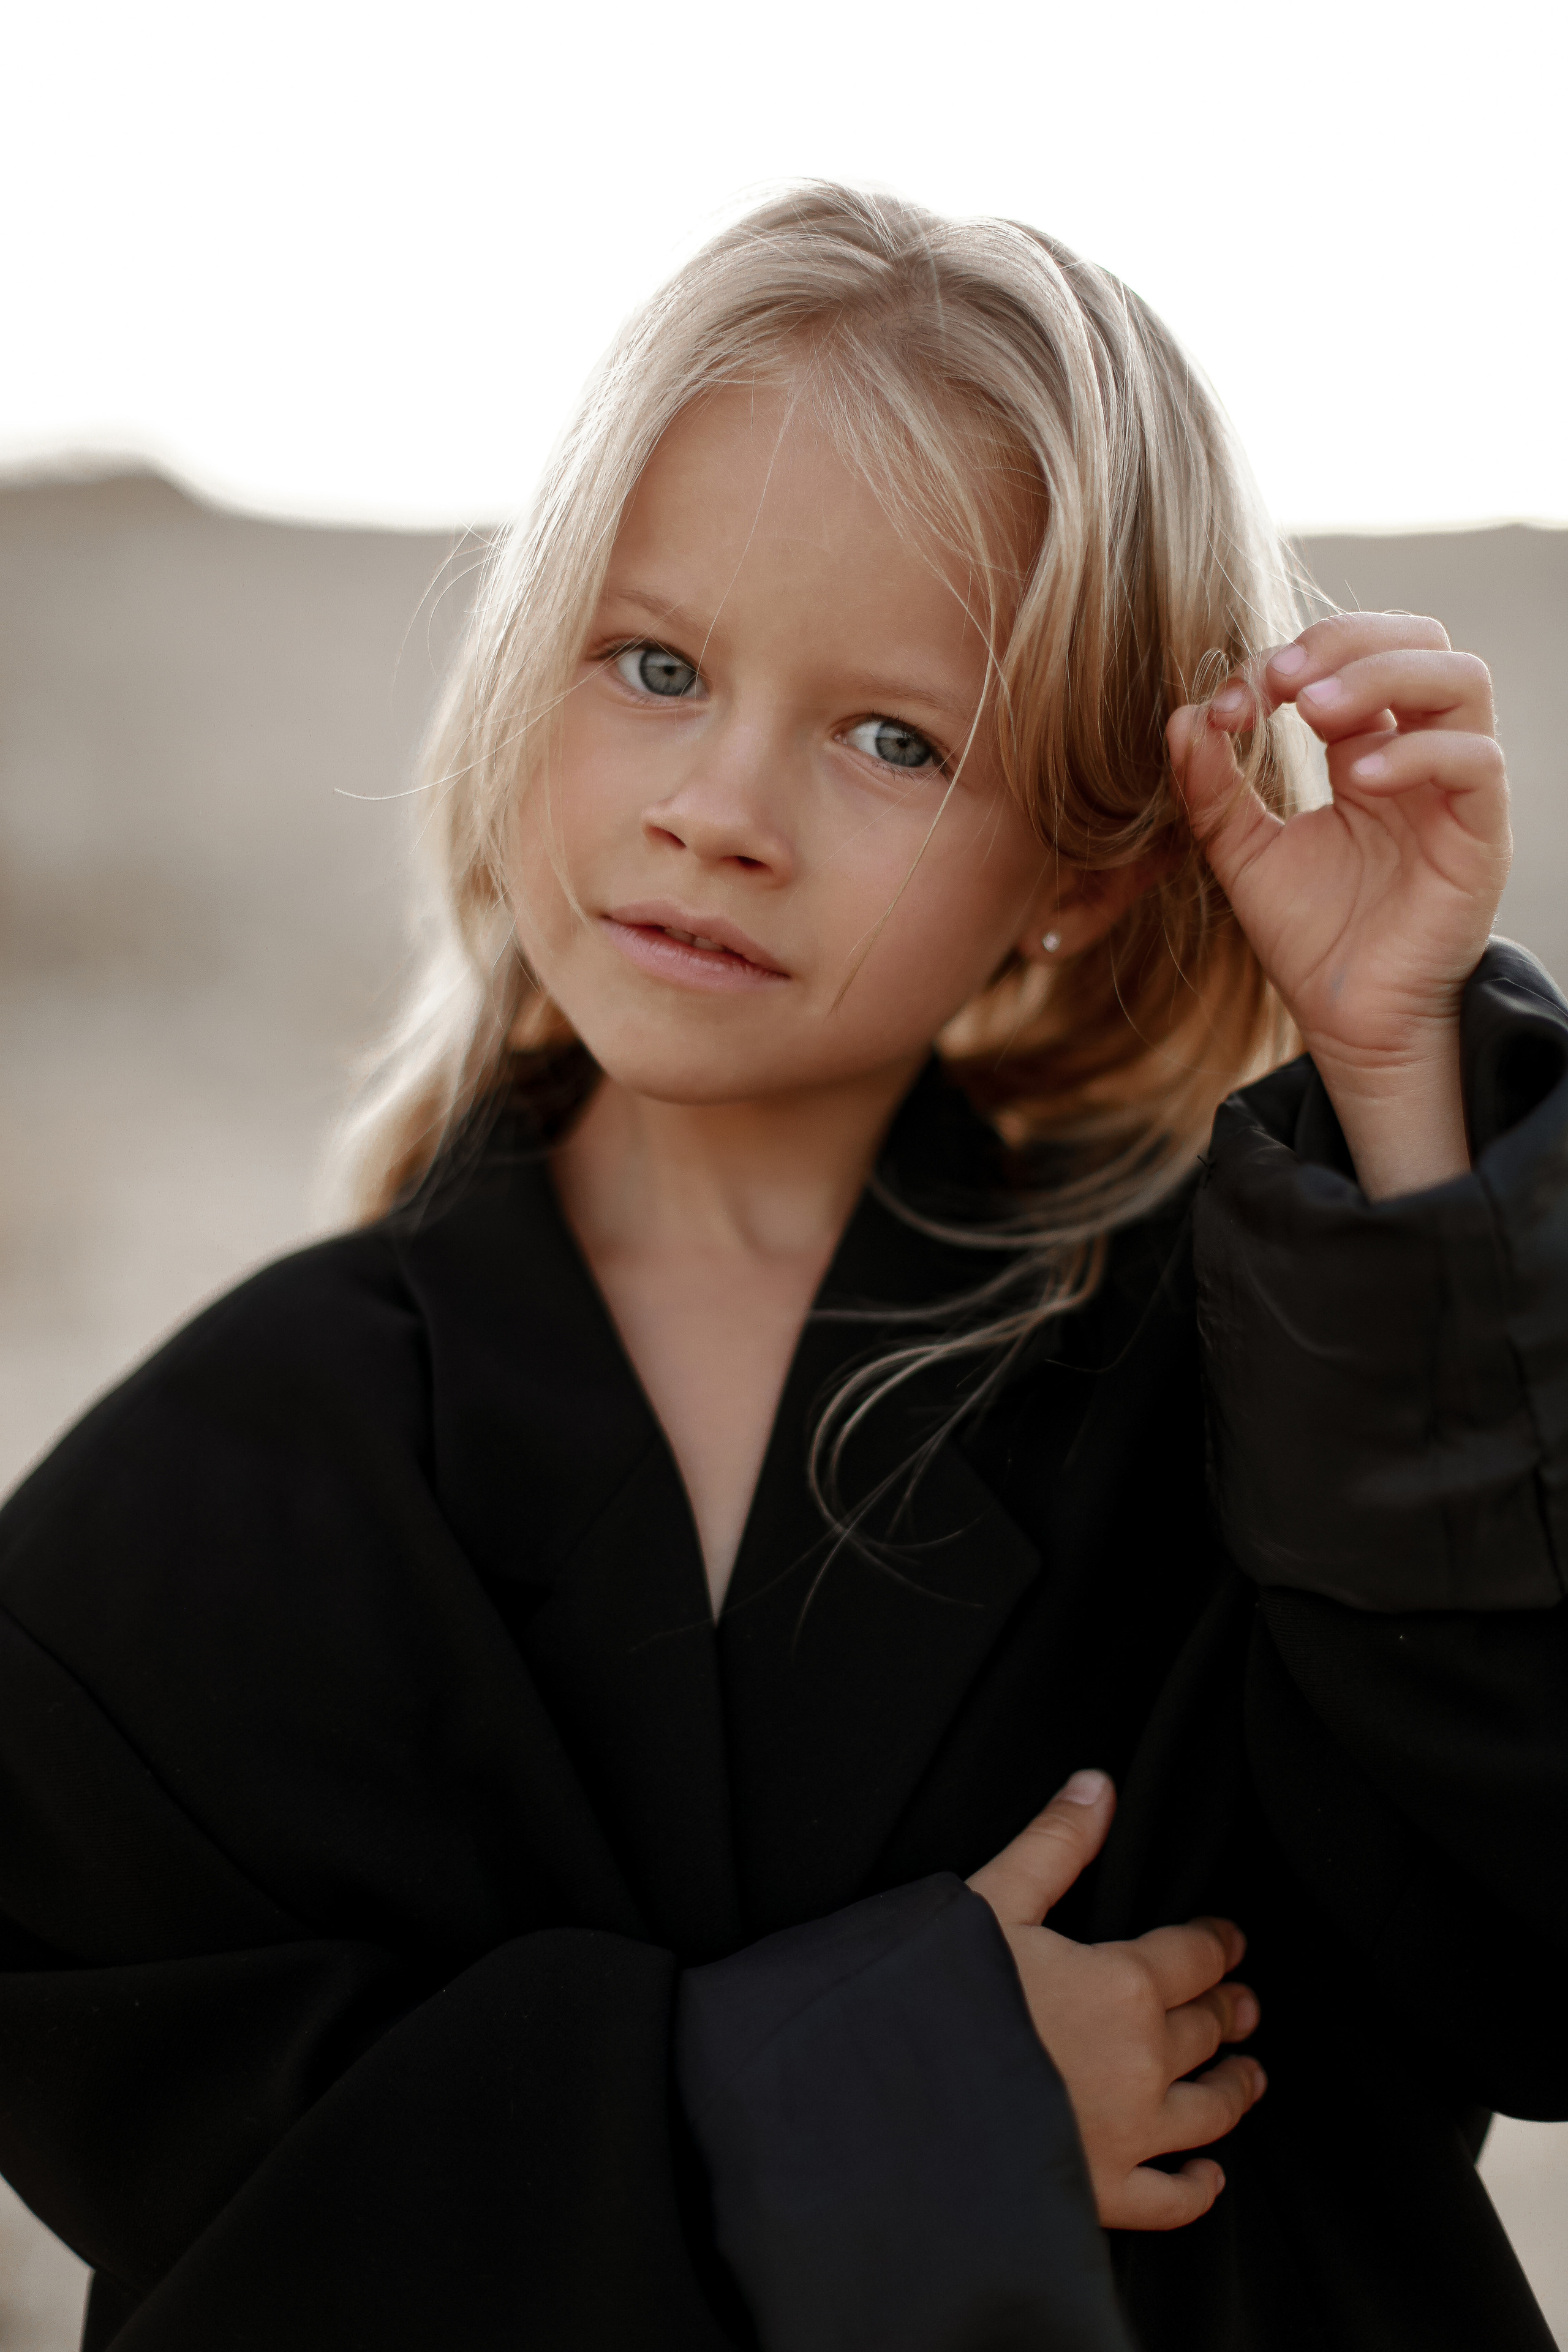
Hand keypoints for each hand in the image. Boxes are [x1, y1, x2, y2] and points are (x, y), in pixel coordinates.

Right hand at [968, 1770, 1264, 2230]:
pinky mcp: (1106, 2195)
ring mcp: (1129, 2135)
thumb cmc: (936, 1998)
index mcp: (1122, 1985)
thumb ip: (1054, 1843)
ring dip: (1234, 2087)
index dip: (1218, 1945)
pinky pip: (1174, 2199)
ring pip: (1210, 2109)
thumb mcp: (991, 1901)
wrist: (896, 2110)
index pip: (1194, 1957)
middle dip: (1227, 2010)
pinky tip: (1211, 2176)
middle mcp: (1142, 2062)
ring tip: (1248, 2075)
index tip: (1230, 1942)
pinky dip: (1200, 2186)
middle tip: (1243, 2005)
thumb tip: (1097, 1785)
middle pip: (1205, 2029)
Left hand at [1168, 613, 1511, 1198]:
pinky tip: (1362, 779)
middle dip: (1346, 641)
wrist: (1350, 1023)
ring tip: (1314, 712)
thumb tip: (1184, 714)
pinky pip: (1476, 761)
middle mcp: (1419, 757)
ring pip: (1461, 679)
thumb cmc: (1310, 940)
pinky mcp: (1481, 835)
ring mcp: (1455, 791)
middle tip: (1279, 681)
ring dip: (1383, 675)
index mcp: (1366, 751)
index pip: (1345, 660)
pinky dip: (1420, 752)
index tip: (1228, 705)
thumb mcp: (1242, 855)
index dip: (1284, 663)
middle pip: (1418, 640)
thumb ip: (1212, 789)